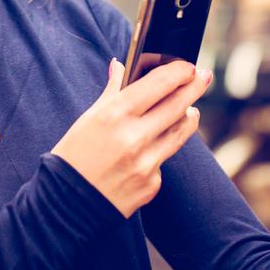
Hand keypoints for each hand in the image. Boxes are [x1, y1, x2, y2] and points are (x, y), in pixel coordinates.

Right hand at [52, 59, 211, 217]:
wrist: (65, 204)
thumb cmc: (74, 154)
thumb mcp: (88, 118)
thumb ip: (112, 91)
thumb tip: (119, 65)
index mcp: (115, 114)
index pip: (160, 83)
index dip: (179, 71)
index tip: (188, 66)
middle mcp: (134, 137)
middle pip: (179, 105)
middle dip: (195, 87)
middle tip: (204, 77)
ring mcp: (145, 163)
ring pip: (180, 132)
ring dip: (188, 117)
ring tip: (190, 109)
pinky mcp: (151, 185)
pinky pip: (164, 161)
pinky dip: (161, 151)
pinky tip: (153, 148)